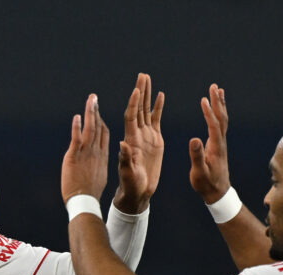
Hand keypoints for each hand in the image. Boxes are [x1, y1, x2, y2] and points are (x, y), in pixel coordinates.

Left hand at [61, 93, 108, 202]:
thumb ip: (96, 164)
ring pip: (90, 128)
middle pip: (98, 127)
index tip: (98, 111)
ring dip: (90, 112)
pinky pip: (76, 139)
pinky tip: (77, 117)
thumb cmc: (90, 192)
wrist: (84, 201)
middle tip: (94, 97)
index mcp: (102, 155)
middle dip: (95, 111)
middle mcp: (96, 151)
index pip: (103, 134)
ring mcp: (86, 153)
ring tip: (91, 99)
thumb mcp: (98, 175)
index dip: (101, 121)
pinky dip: (77, 127)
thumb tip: (95, 162)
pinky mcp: (74, 156)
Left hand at [114, 73, 163, 213]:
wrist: (139, 192)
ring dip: (147, 95)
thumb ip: (125, 159)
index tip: (137, 89)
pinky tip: (160, 95)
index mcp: (131, 140)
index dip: (134, 103)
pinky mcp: (155, 140)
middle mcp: (137, 134)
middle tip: (142, 75)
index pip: (131, 116)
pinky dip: (158, 107)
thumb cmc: (131, 184)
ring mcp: (146, 136)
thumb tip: (122, 144)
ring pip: (146, 111)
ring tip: (148, 79)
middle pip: (138, 108)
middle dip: (141, 91)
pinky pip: (156, 120)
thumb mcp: (128, 173)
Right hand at [188, 83, 231, 203]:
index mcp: (215, 147)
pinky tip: (215, 110)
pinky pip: (219, 125)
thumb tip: (194, 139)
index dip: (209, 112)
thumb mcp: (199, 172)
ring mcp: (220, 143)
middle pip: (221, 118)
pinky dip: (218, 113)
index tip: (203, 99)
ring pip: (222, 120)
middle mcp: (220, 143)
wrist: (218, 193)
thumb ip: (197, 156)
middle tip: (214, 87)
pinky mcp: (218, 145)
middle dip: (218, 102)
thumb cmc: (206, 184)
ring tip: (217, 91)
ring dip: (220, 105)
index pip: (213, 125)